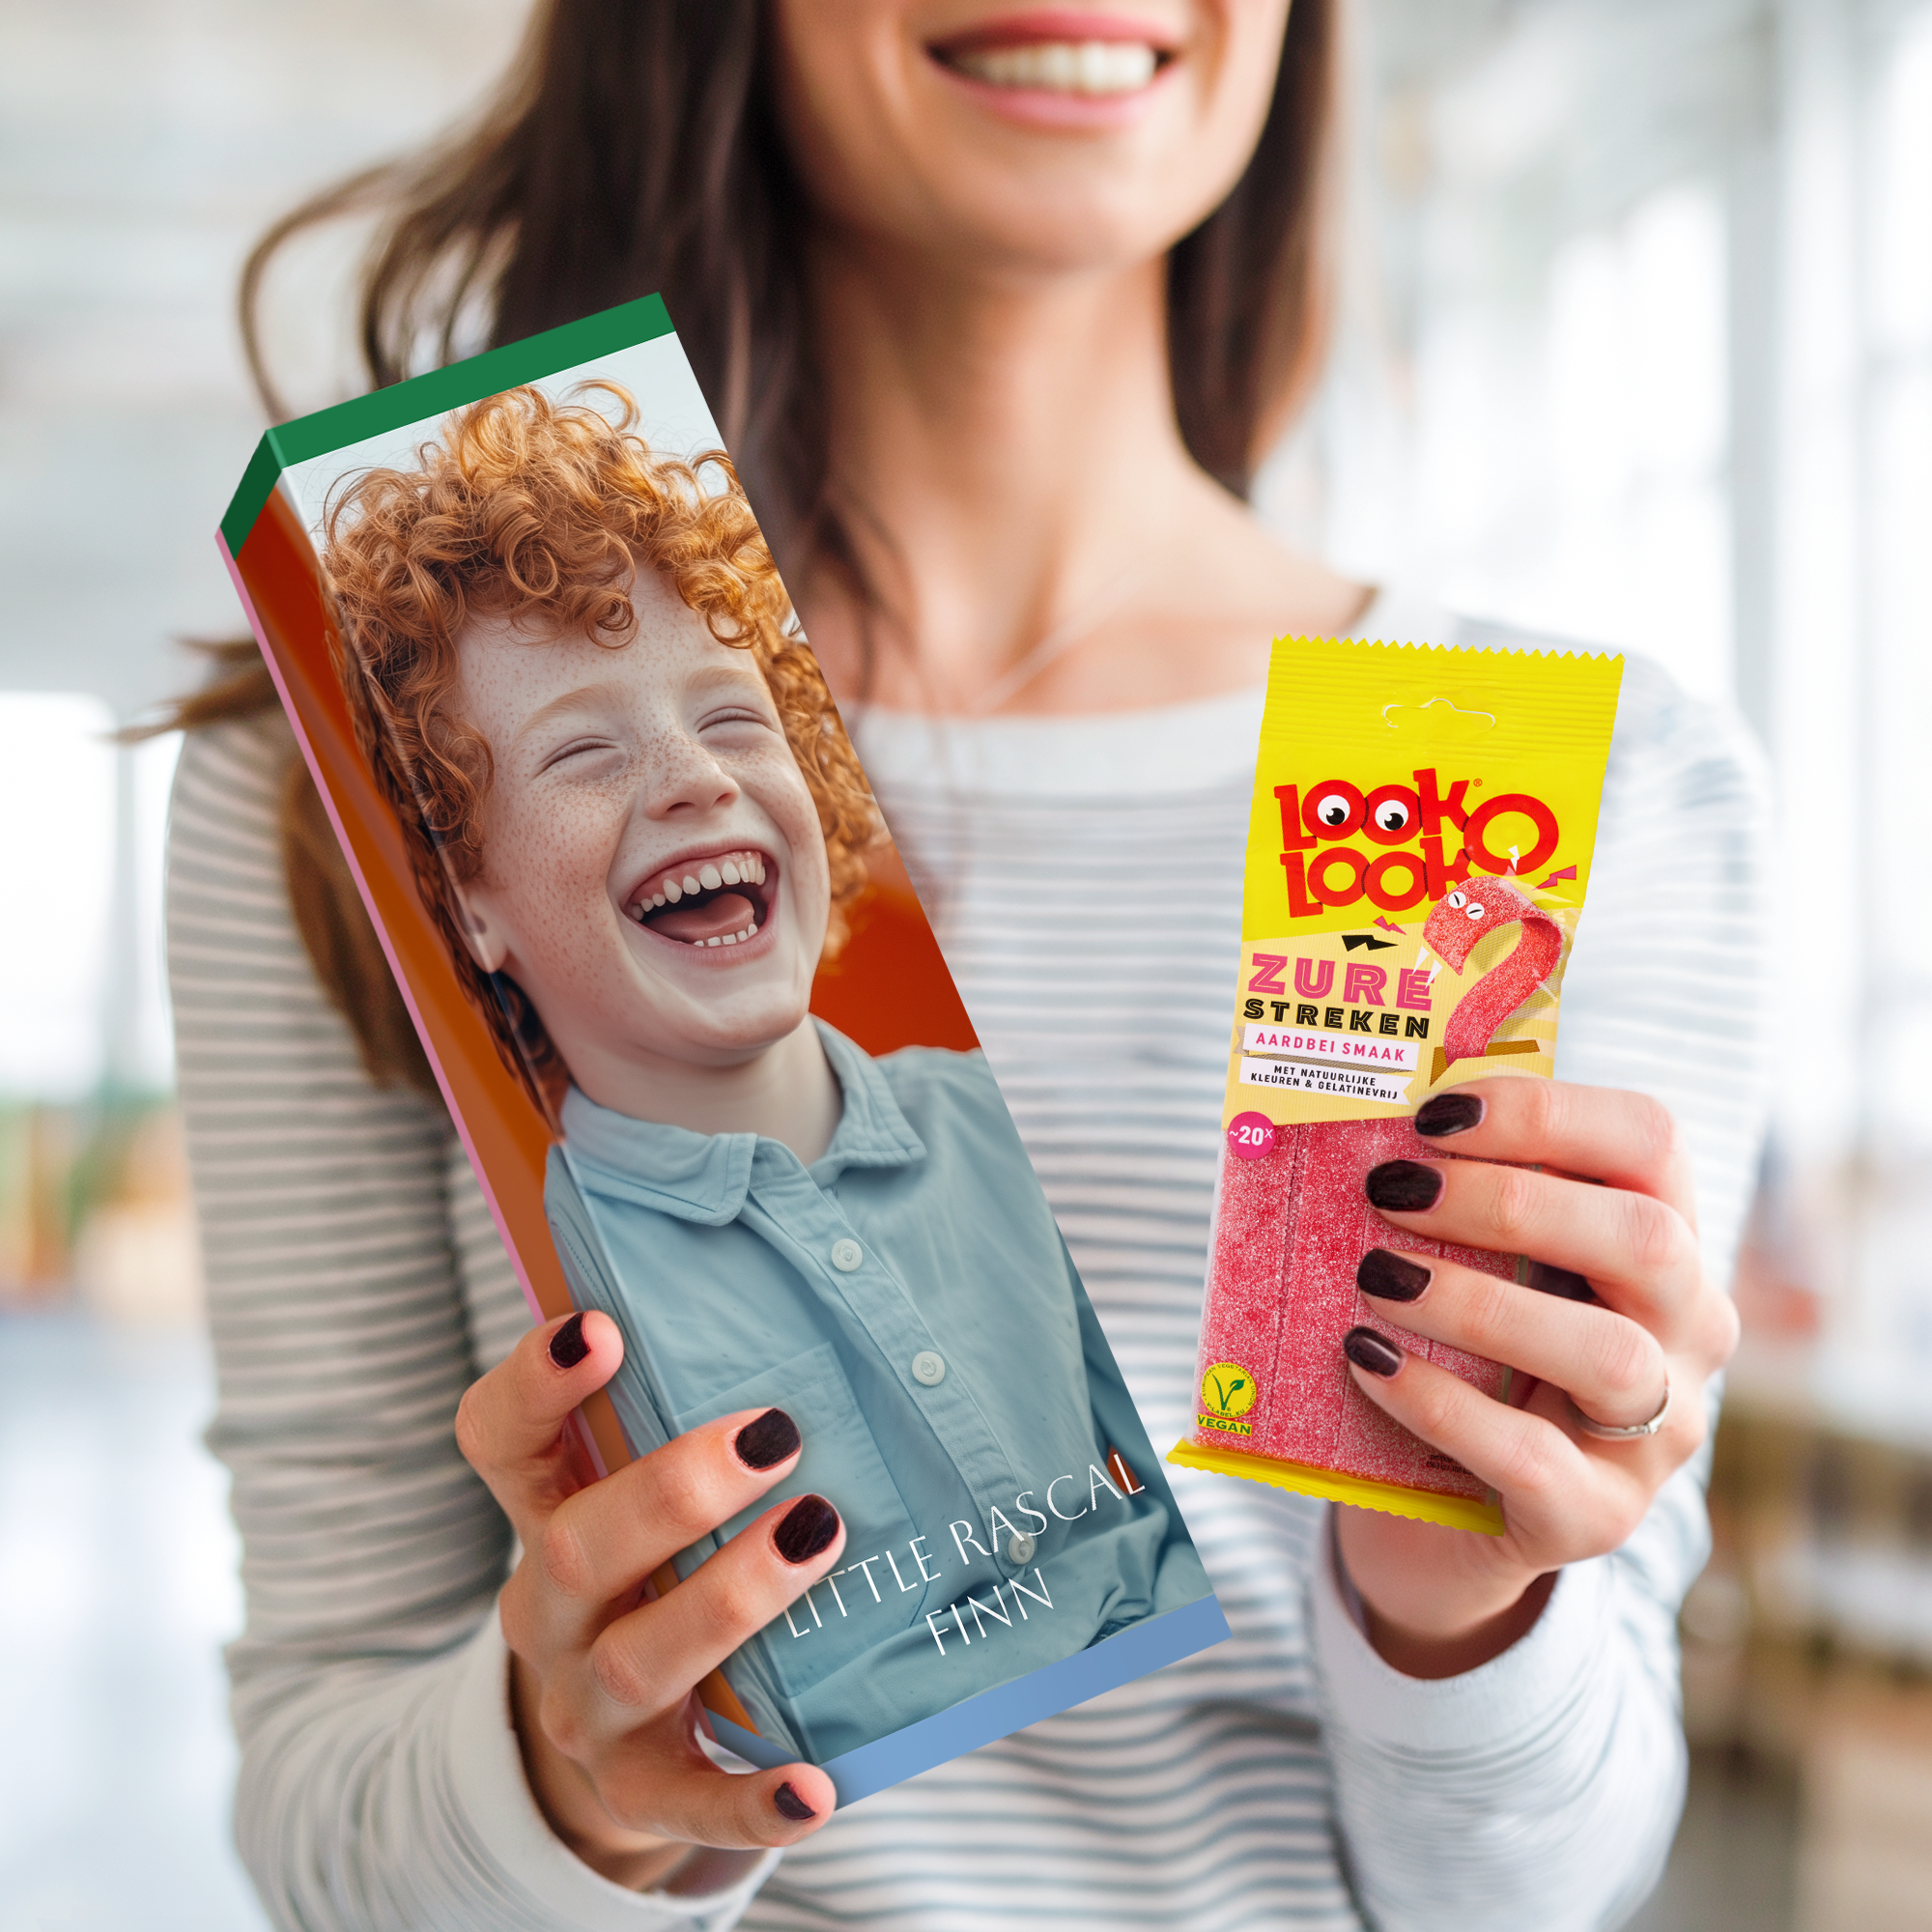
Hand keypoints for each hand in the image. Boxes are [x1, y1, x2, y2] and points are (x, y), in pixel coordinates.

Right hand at [454, 1310, 845, 1884]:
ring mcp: (587, 1705)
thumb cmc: (658, 1566)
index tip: (597, 1325)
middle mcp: (548, 1608)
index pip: (499, 1440)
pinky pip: (688, 1803)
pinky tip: (816, 1786)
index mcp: (544, 1513)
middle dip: (674, 1489)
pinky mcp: (639, 1788)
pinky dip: (750, 1800)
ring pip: (639, 1659)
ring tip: (819, 1535)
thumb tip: (811, 1285)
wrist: (616, 1734)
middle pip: (578, 1548)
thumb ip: (688, 1408)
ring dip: (730, 1598)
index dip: (534, 1383)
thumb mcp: (644, 1488)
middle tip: (776, 1434)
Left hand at [1332, 1078, 1738, 1678]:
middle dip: (1509, 1202)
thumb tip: (1356, 1123)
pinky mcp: (1592, 1518)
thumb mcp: (1467, 1266)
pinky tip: (1366, 1362)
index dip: (1548, 1112)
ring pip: (1608, 1353)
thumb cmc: (1454, 1356)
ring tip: (1375, 1278)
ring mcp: (1653, 1435)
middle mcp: (1687, 1334)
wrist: (1437, 1519)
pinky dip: (1437, 1400)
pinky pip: (1528, 1454)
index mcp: (1660, 1242)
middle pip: (1647, 1240)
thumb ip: (1447, 1200)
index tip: (1433, 1114)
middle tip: (1390, 1191)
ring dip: (1477, 1302)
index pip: (1652, 1143)